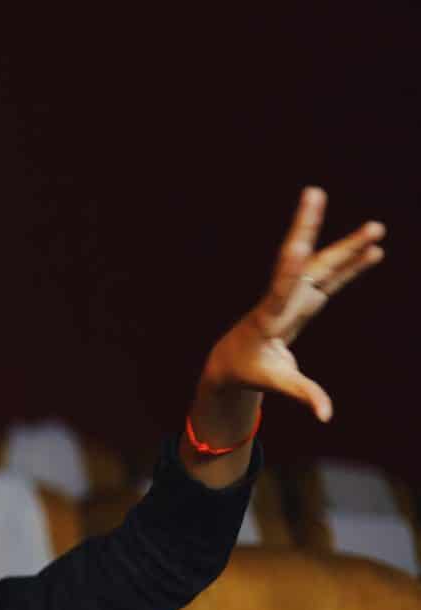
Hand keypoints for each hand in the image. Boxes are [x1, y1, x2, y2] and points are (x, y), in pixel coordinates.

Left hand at [202, 187, 385, 421]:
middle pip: (299, 262)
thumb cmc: (249, 372)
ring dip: (346, 247)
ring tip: (376, 227)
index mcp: (268, 318)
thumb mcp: (274, 384)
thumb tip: (326, 415)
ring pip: (321, 266)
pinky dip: (351, 264)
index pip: (280, 290)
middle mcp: (281, 299)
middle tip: (314, 195)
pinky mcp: (305, 297)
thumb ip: (301, 394)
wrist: (233, 361)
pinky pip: (331, 277)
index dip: (290, 271)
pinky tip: (373, 248)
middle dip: (307, 230)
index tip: (297, 247)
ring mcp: (294, 295)